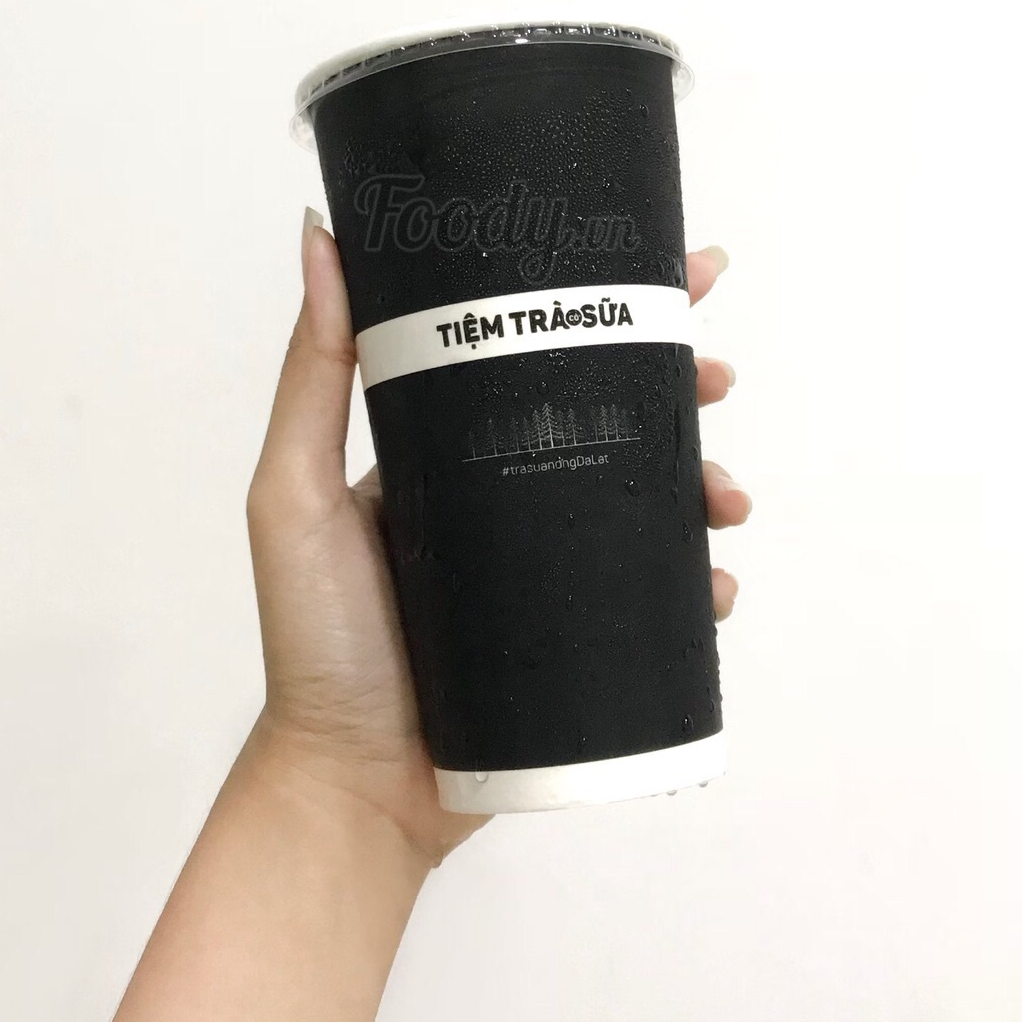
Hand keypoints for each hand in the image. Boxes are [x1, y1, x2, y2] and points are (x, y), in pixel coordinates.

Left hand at [245, 213, 752, 870]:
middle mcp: (502, 497)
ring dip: (704, 485)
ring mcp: (544, 569)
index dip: (599, 307)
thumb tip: (322, 235)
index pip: (529, 353)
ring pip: (646, 503)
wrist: (354, 786)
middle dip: (678, 389)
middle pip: (609, 418)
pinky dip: (697, 584)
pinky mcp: (579, 638)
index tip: (671, 270)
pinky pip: (655, 599)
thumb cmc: (316, 640)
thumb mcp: (294, 492)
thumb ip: (313, 372)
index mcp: (445, 450)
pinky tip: (715, 583)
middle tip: (718, 377)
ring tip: (727, 499)